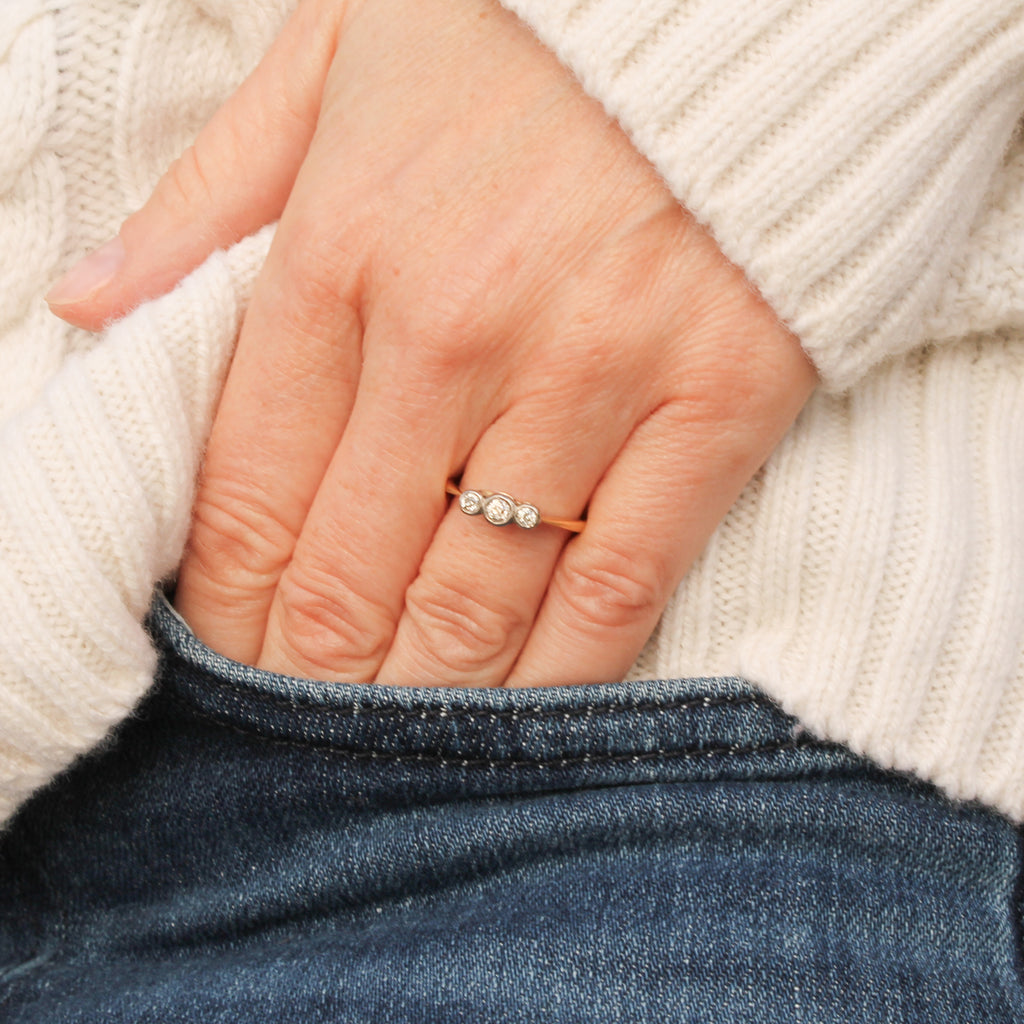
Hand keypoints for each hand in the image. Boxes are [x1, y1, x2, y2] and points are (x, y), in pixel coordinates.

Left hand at [47, 0, 816, 686]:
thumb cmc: (526, 31)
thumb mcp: (336, 67)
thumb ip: (210, 202)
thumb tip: (90, 310)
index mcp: (342, 252)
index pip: (249, 487)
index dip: (226, 602)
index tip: (226, 656)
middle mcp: (454, 334)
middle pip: (351, 568)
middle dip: (310, 671)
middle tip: (300, 725)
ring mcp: (593, 377)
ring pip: (477, 599)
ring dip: (420, 691)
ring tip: (390, 735)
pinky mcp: (714, 406)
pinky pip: (621, 584)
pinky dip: (563, 671)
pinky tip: (522, 712)